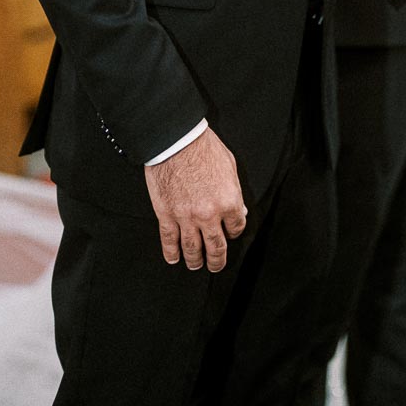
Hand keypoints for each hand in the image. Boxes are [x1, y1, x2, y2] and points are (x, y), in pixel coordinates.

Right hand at [144, 128, 246, 271]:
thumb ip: (235, 191)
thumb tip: (240, 210)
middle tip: (215, 265)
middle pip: (216, 247)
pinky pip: (169, 240)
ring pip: (192, 249)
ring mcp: (186, 217)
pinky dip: (171, 253)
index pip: (236, 227)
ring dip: (195, 261)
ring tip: (196, 265)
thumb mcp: (230, 166)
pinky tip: (173, 258)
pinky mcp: (166, 215)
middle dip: (217, 260)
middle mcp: (209, 214)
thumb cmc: (204, 147)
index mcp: (229, 201)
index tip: (230, 232)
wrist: (176, 140)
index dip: (233, 231)